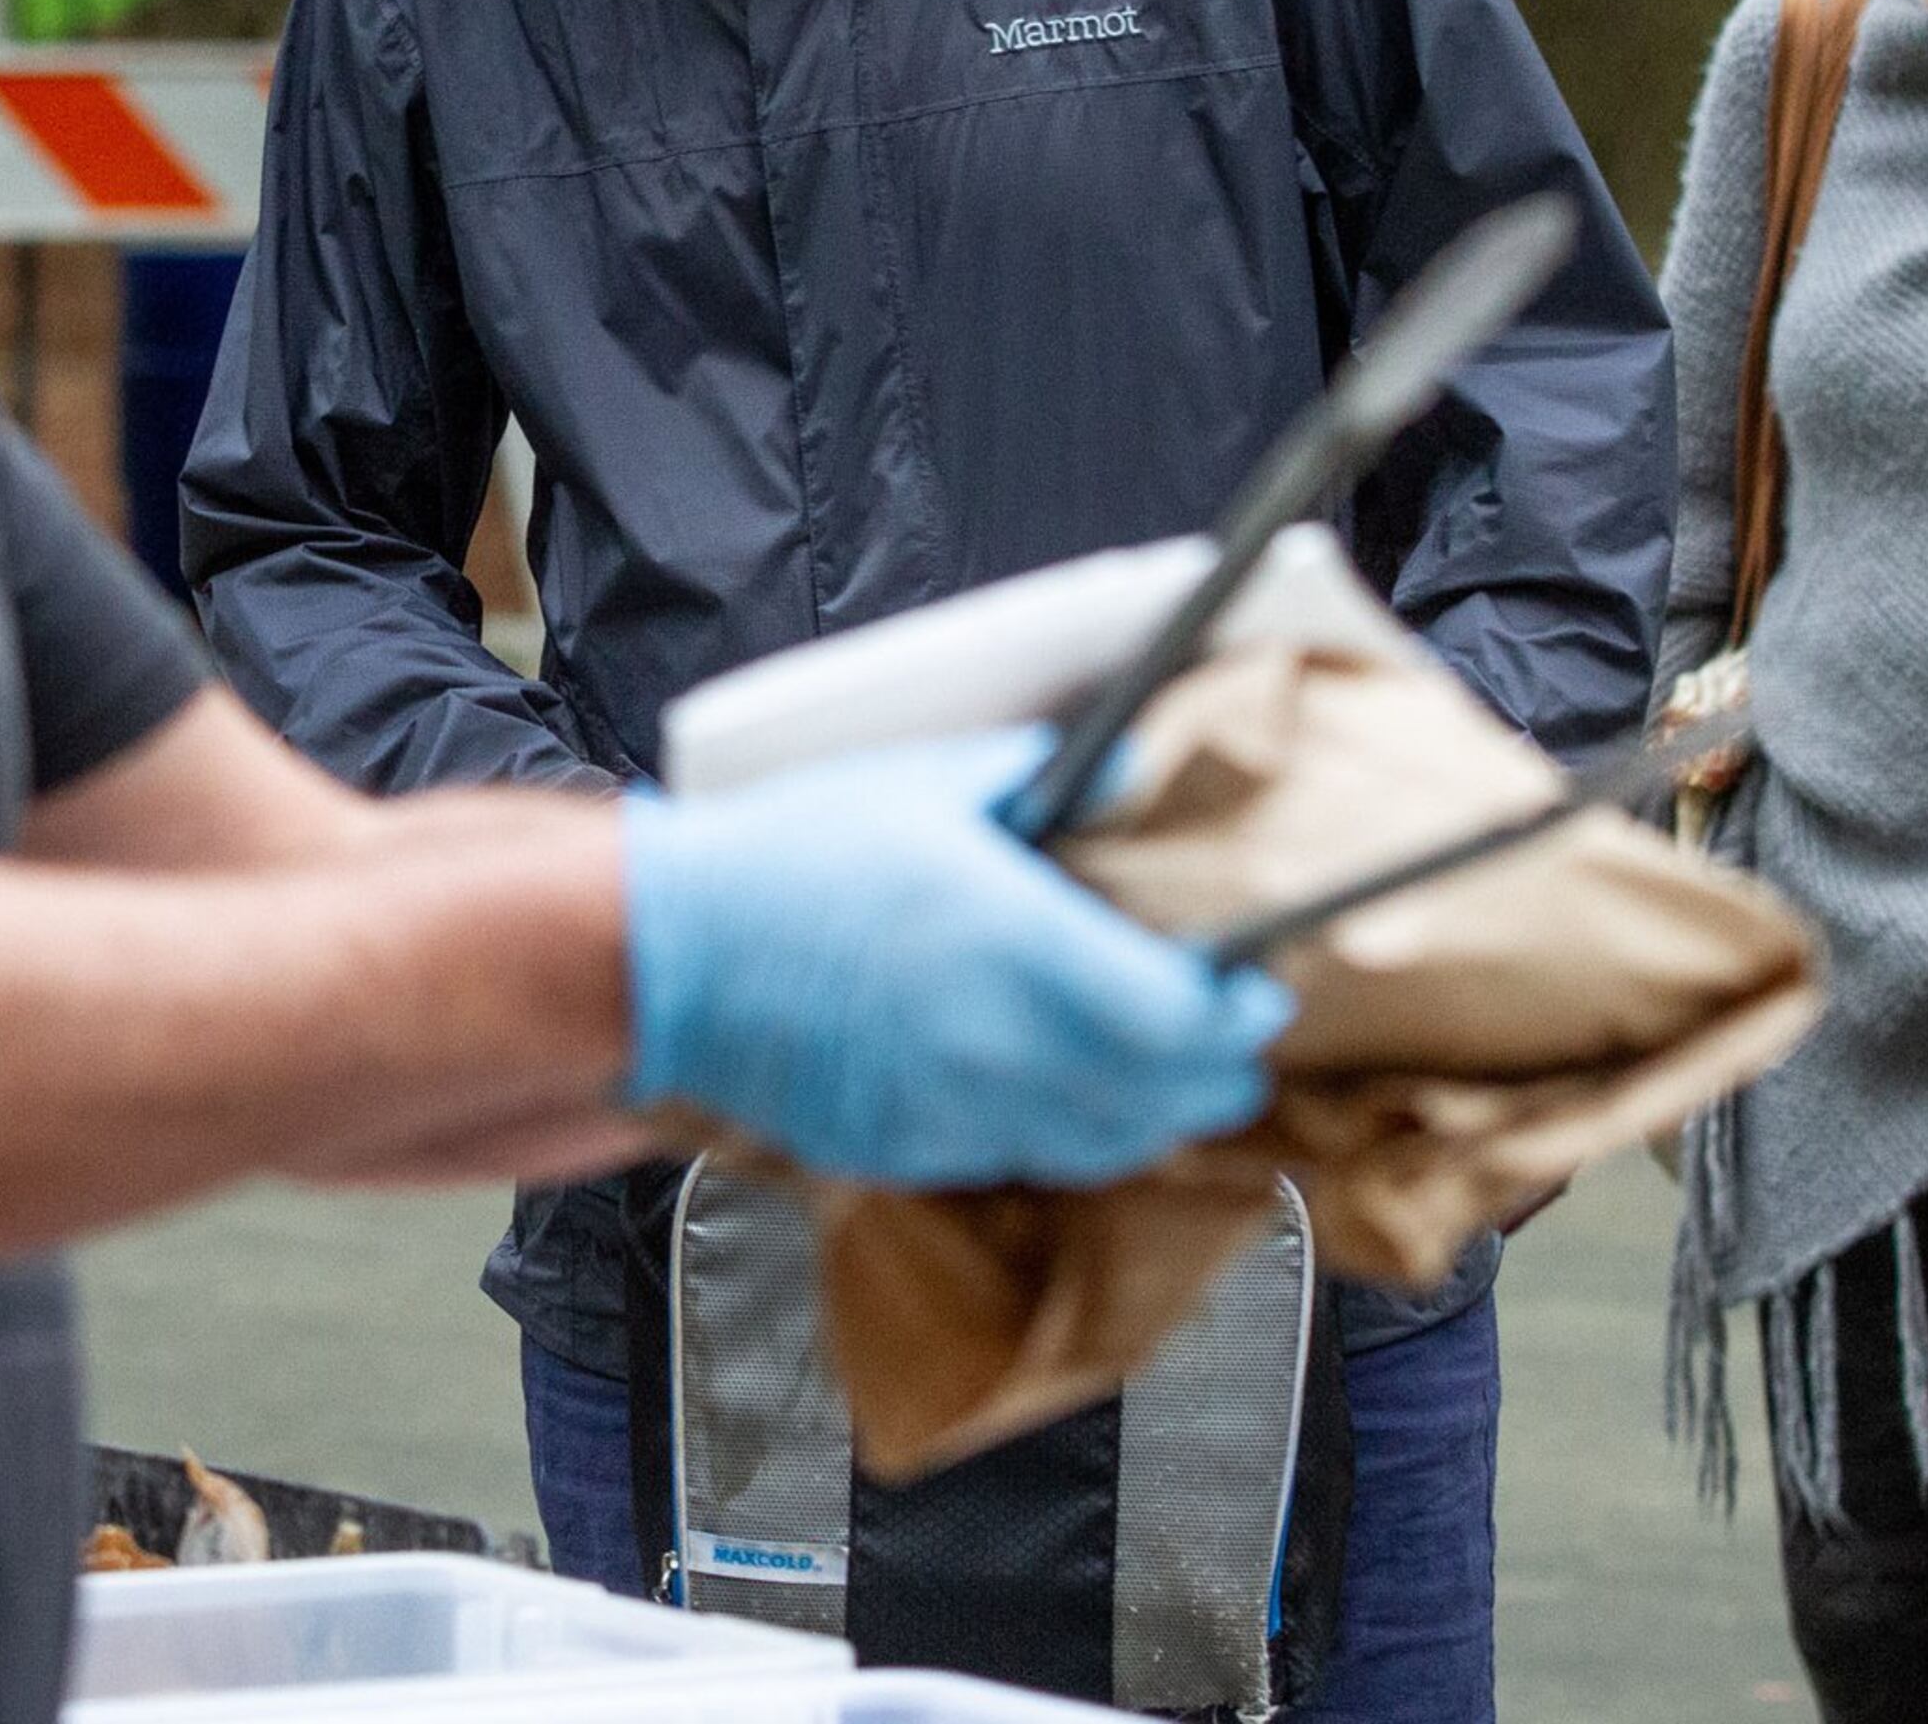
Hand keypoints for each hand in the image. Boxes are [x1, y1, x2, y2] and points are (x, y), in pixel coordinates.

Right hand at [621, 726, 1296, 1189]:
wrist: (671, 957)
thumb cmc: (788, 863)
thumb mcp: (925, 784)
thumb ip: (1041, 779)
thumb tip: (1131, 768)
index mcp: (1013, 942)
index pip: (1177, 1016)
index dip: (1235, 1017)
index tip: (1257, 996)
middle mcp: (996, 1041)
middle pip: (1161, 1099)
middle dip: (1217, 1078)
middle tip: (1232, 1046)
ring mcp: (952, 1109)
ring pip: (1101, 1147)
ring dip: (1151, 1116)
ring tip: (1165, 1078)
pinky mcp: (908, 1151)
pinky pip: (1020, 1159)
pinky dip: (1062, 1135)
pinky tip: (1060, 1092)